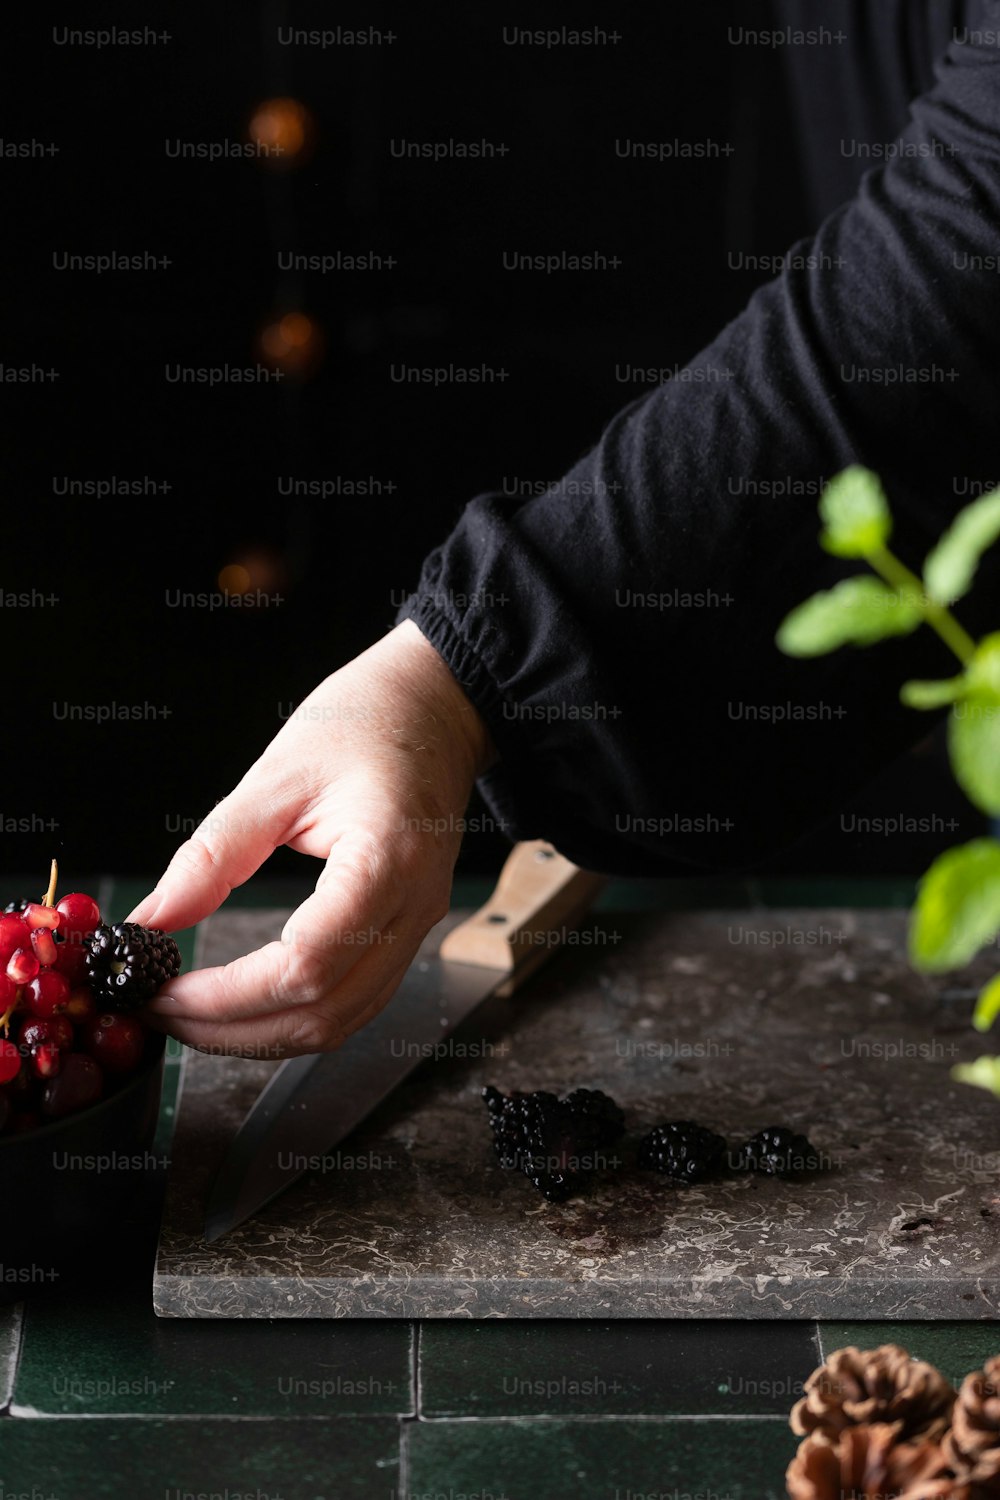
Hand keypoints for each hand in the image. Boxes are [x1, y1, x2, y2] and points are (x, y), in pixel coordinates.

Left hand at [129, 621, 494, 1057]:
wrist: (436, 710)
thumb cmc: (369, 722)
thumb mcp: (278, 774)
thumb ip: (213, 854)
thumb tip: (153, 919)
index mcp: (386, 860)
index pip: (306, 964)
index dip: (230, 997)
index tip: (167, 993)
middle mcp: (413, 906)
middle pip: (324, 1013)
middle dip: (233, 1029)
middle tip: (163, 1011)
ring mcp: (418, 925)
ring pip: (342, 1022)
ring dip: (262, 1034)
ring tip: (193, 1014)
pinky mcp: (407, 931)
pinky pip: (355, 1001)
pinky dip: (295, 1016)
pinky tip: (246, 1003)